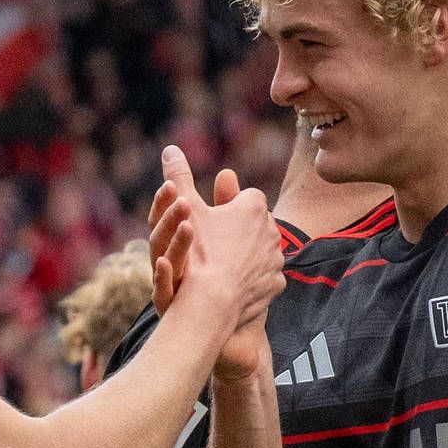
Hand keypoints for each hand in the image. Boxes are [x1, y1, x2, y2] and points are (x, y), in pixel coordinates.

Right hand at [180, 177, 283, 336]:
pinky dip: (252, 278)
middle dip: (237, 230)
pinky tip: (234, 284)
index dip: (226, 209)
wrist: (212, 300)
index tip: (212, 221)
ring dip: (246, 254)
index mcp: (254, 206)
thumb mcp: (185, 207)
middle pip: (254, 224)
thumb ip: (179, 176)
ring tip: (222, 266)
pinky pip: (265, 276)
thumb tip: (170, 148)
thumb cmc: (197, 249)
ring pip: (261, 250)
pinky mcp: (277, 283)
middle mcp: (273, 228)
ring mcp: (277, 258)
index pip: (244, 198)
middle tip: (214, 244)